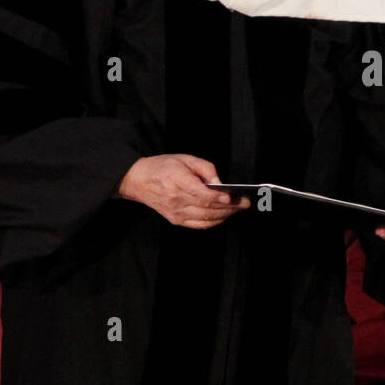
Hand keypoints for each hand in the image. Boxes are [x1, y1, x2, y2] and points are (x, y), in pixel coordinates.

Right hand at [116, 154, 249, 227]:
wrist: (138, 181)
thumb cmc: (163, 167)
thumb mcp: (185, 158)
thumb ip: (205, 168)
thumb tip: (220, 184)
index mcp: (177, 181)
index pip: (201, 194)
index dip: (219, 198)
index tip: (234, 197)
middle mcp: (176, 200)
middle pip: (207, 208)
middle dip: (230, 207)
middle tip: (246, 202)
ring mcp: (175, 213)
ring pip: (206, 219)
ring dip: (226, 215)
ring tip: (239, 208)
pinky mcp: (176, 220)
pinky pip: (199, 225)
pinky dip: (214, 222)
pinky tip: (224, 215)